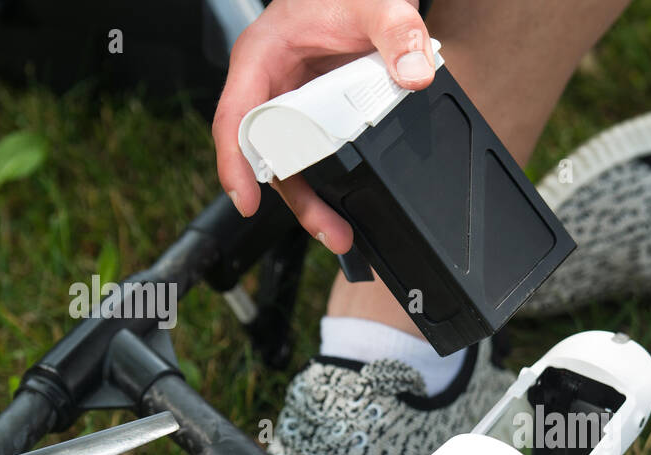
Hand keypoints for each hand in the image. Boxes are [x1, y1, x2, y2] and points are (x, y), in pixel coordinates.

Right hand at [214, 0, 434, 251]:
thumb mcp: (374, 5)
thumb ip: (397, 32)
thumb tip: (414, 73)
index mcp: (261, 59)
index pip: (236, 117)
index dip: (237, 163)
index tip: (247, 201)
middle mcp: (269, 87)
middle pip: (266, 154)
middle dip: (294, 199)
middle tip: (329, 231)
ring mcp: (290, 105)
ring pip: (291, 163)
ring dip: (314, 201)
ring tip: (342, 235)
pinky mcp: (314, 117)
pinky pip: (312, 155)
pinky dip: (329, 182)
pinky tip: (348, 206)